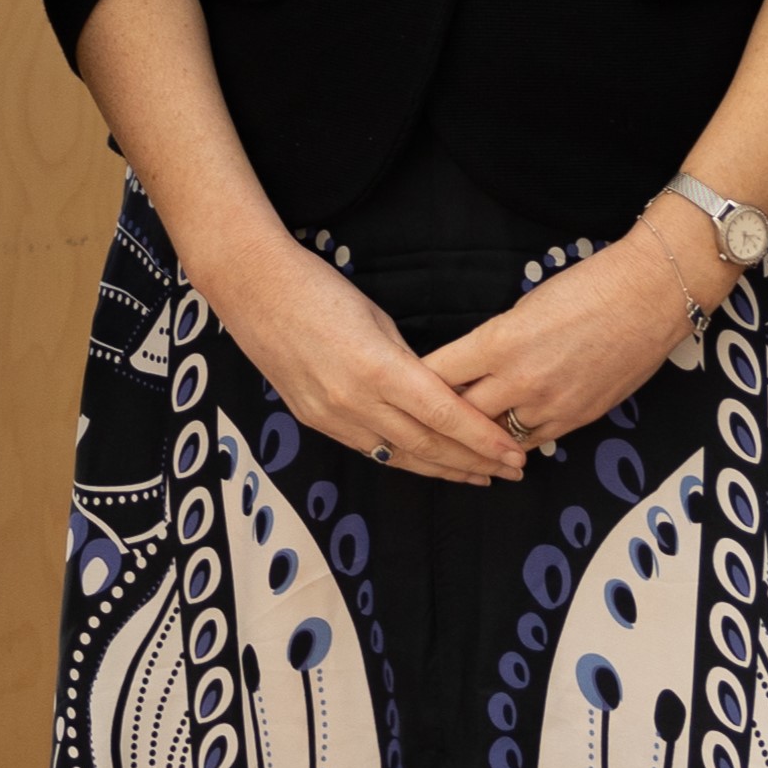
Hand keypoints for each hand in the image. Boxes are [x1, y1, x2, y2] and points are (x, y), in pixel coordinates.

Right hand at [183, 228, 524, 487]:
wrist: (254, 290)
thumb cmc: (320, 290)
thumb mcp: (378, 319)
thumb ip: (409, 365)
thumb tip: (439, 395)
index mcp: (378, 369)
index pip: (444, 416)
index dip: (482, 439)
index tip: (514, 452)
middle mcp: (354, 402)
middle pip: (426, 446)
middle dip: (473, 462)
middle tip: (511, 471)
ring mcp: (331, 416)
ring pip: (399, 456)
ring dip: (443, 470)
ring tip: (480, 477)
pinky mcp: (314, 421)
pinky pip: (369, 448)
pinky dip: (404, 460)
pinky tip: (429, 465)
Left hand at [425, 214, 722, 456]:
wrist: (649, 297)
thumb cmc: (588, 287)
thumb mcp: (525, 306)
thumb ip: (495, 341)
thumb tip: (474, 364)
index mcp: (498, 342)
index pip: (437, 375)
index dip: (413, 384)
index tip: (397, 388)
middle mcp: (519, 380)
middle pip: (458, 415)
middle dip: (437, 419)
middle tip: (417, 423)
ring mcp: (550, 405)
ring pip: (494, 437)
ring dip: (474, 437)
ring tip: (454, 441)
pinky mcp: (577, 419)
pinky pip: (532, 441)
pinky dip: (513, 441)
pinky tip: (501, 442)